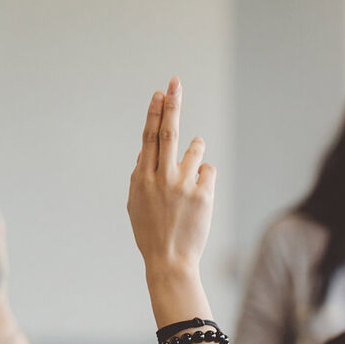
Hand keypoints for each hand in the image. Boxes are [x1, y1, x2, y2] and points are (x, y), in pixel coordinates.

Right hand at [127, 78, 214, 278]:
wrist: (169, 261)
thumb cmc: (151, 232)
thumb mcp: (136, 204)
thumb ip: (140, 176)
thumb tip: (146, 151)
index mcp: (142, 178)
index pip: (149, 137)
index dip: (154, 113)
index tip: (160, 93)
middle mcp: (161, 177)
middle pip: (169, 132)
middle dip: (172, 105)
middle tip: (175, 82)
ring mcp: (182, 185)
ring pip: (195, 149)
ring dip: (195, 150)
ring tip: (189, 172)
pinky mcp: (202, 194)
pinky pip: (208, 170)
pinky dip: (204, 177)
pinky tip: (198, 196)